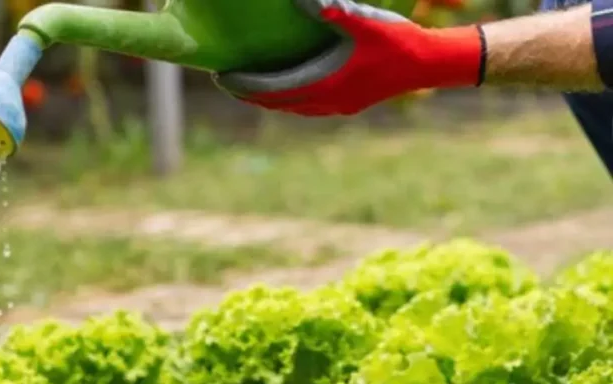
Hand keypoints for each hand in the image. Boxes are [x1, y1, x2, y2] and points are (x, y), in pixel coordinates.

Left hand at [213, 0, 484, 115]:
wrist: (429, 64)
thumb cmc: (397, 41)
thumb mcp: (365, 22)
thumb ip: (334, 10)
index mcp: (326, 83)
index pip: (273, 89)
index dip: (244, 85)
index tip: (221, 76)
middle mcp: (327, 101)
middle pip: (276, 102)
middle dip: (248, 94)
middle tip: (225, 80)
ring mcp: (337, 106)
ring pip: (290, 107)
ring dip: (266, 99)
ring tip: (246, 86)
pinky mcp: (347, 104)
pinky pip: (306, 106)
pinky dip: (287, 99)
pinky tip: (284, 89)